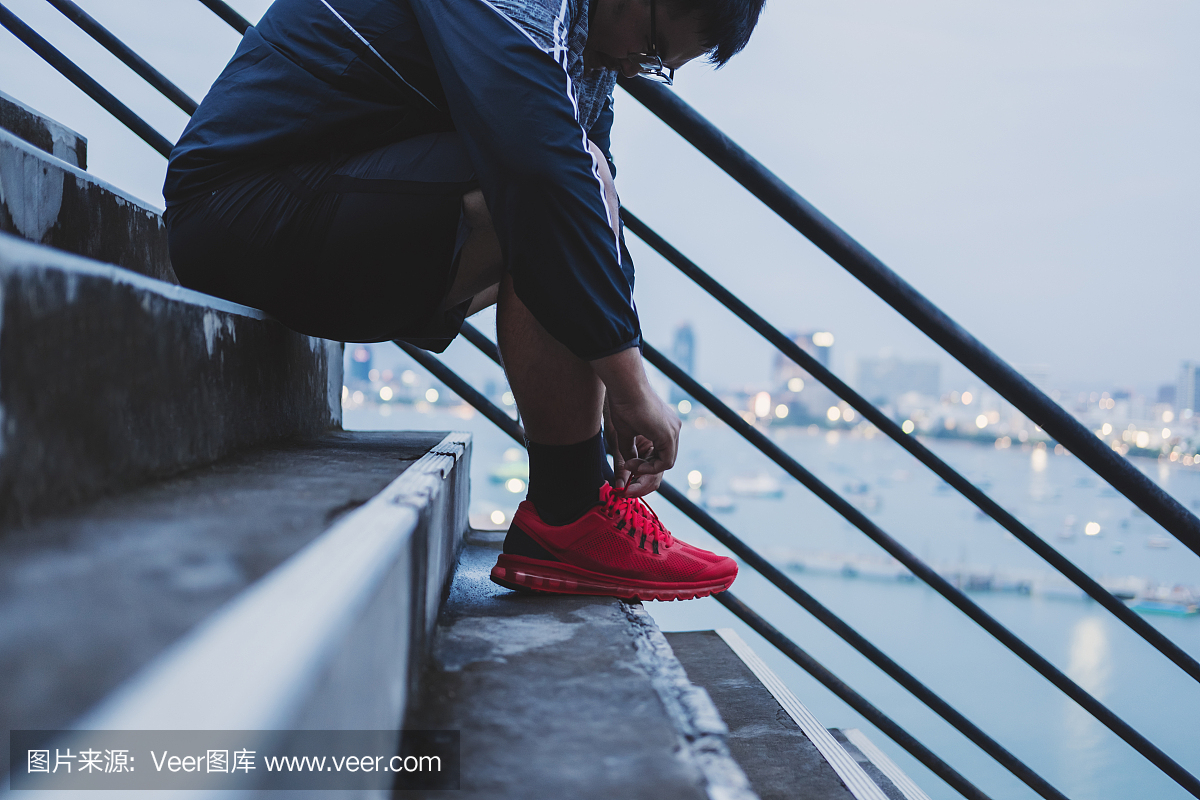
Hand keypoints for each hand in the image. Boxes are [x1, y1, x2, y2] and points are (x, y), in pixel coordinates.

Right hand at [595, 350, 680, 497]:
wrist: (624, 387)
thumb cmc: (621, 404)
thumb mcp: (624, 435)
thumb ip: (628, 453)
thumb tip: (626, 472)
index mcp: (663, 427)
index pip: (659, 455)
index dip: (643, 468)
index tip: (627, 471)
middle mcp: (672, 429)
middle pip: (664, 462)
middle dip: (645, 476)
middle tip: (628, 484)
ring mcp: (673, 431)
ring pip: (666, 463)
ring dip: (646, 472)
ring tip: (628, 468)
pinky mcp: (669, 434)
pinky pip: (666, 461)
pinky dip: (650, 467)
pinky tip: (633, 464)